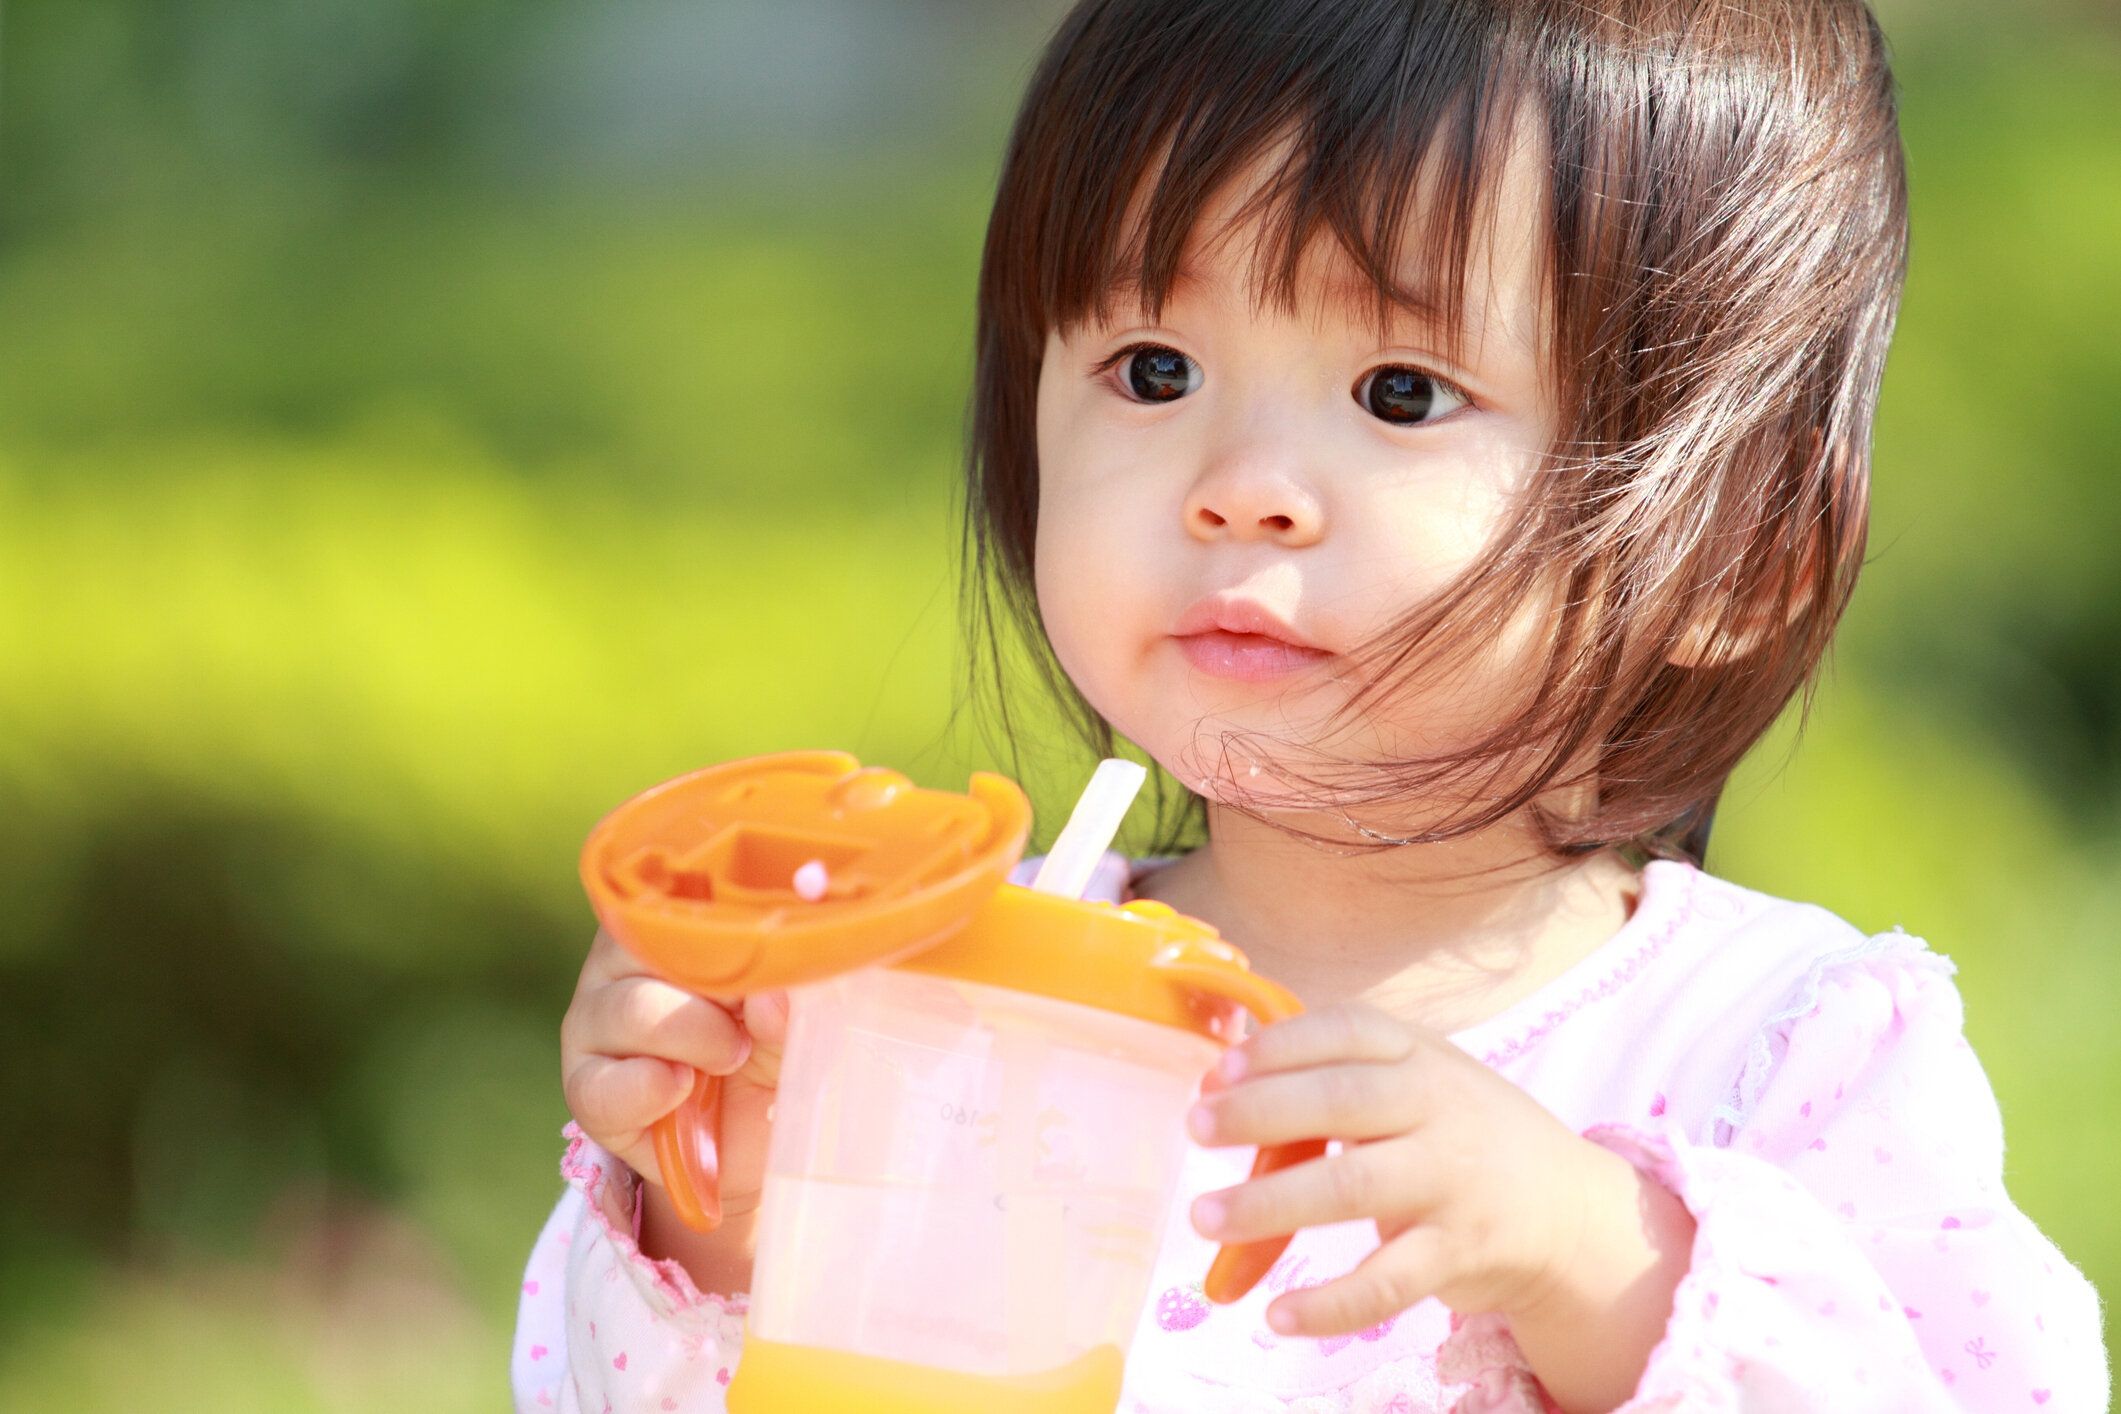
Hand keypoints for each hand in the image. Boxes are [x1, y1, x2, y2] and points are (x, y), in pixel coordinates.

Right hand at [559, 927, 789, 1215]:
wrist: (754, 1142)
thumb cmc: (773, 1055)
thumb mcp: (798, 1022)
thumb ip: (792, 1002)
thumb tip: (771, 995)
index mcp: (672, 925)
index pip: (678, 896)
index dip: (725, 925)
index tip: (769, 951)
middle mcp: (620, 963)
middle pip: (646, 943)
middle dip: (714, 982)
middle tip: (753, 1017)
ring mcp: (595, 1022)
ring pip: (630, 1008)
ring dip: (694, 1035)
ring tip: (731, 1057)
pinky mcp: (585, 1087)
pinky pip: (599, 1084)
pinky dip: (648, 1087)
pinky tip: (681, 1086)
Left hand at [1184, 1000, 1609, 1336]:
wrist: (1570, 1211)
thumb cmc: (1460, 1135)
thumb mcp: (1417, 1083)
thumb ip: (1338, 1080)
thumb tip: (1224, 1092)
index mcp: (1420, 1056)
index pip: (1347, 1031)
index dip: (1278, 1046)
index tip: (1217, 1072)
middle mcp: (1439, 1109)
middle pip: (1343, 1101)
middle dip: (1261, 1112)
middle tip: (1195, 1129)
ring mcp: (1452, 1182)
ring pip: (1355, 1188)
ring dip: (1271, 1203)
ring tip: (1206, 1217)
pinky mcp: (1459, 1252)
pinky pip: (1388, 1282)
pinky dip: (1330, 1303)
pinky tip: (1279, 1315)